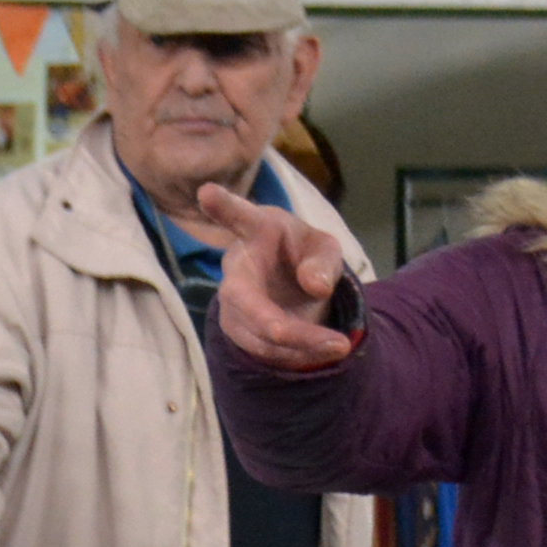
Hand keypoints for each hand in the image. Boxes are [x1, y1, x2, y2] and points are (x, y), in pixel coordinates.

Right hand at [194, 181, 357, 370]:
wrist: (288, 286)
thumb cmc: (302, 255)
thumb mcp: (325, 250)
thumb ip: (323, 262)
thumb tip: (315, 286)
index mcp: (258, 229)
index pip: (240, 216)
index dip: (223, 206)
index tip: (207, 193)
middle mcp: (237, 265)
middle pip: (242, 297)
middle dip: (275, 323)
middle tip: (318, 341)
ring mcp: (231, 300)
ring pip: (257, 332)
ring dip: (301, 344)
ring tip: (339, 346)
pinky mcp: (235, 328)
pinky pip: (263, 349)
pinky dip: (296, 354)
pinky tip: (320, 350)